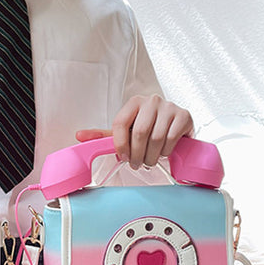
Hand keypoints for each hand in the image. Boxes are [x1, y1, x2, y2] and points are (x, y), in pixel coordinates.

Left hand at [76, 94, 193, 168]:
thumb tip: (79, 136)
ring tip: (149, 160)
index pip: (120, 123)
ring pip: (156, 139)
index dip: (120, 144)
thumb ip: (104, 136)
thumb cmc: (146, 130)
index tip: (123, 157)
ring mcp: (169, 107)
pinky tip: (163, 151)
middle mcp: (151, 100)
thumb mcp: (124, 132)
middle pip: (139, 133)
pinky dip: (165, 152)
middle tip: (137, 164)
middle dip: (137, 155)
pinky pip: (171, 139)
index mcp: (133, 102)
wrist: (174, 127)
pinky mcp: (184, 116)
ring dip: (151, 156)